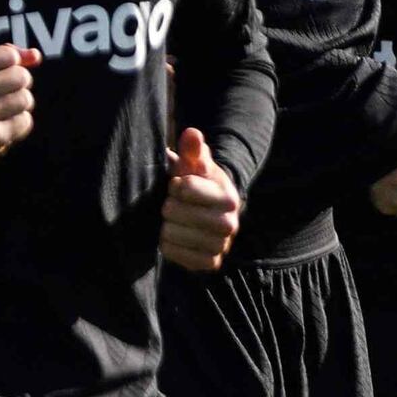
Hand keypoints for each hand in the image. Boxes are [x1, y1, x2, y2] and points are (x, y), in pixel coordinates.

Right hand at [0, 46, 37, 174]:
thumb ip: (1, 57)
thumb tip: (35, 55)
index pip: (10, 56)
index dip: (12, 64)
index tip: (2, 73)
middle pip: (22, 77)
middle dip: (18, 85)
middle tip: (4, 93)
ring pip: (26, 99)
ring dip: (18, 105)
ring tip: (2, 110)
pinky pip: (25, 121)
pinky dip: (17, 124)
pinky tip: (2, 125)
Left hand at [160, 124, 242, 271]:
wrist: (205, 214)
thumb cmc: (195, 184)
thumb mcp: (194, 164)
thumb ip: (193, 149)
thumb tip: (192, 133)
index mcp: (229, 198)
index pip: (183, 187)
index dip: (174, 184)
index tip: (180, 185)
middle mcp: (230, 225)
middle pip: (174, 212)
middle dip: (168, 205)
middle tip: (176, 205)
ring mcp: (221, 247)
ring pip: (171, 234)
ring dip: (166, 225)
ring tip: (176, 220)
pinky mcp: (209, 264)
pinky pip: (172, 253)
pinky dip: (167, 244)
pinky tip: (176, 236)